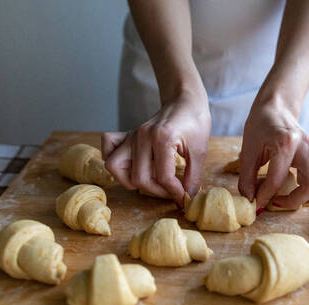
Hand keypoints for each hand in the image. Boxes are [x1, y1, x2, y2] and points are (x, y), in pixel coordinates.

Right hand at [102, 92, 210, 206]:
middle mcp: (142, 136)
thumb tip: (188, 198)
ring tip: (150, 182)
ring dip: (131, 180)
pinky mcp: (128, 135)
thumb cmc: (195, 122)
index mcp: (162, 138)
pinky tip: (132, 166)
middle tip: (171, 191)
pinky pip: (108, 147)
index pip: (163, 177)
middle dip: (157, 191)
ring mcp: (132, 135)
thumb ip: (194, 176)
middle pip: (139, 178)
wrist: (186, 101)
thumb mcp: (200, 151)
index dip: (174, 192)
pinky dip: (115, 161)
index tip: (183, 196)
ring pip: (114, 166)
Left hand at [239, 99, 308, 209]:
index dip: (264, 197)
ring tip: (302, 197)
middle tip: (278, 201)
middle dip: (295, 202)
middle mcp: (306, 146)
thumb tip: (249, 200)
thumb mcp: (247, 151)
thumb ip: (247, 178)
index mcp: (285, 144)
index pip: (277, 181)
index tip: (257, 203)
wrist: (274, 108)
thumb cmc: (260, 127)